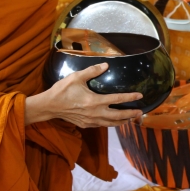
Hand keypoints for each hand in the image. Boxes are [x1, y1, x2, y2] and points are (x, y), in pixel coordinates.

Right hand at [25, 63, 142, 126]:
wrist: (50, 106)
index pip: (117, 100)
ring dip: (122, 121)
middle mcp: (95, 113)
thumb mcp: (76, 77)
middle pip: (117, 116)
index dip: (130, 97)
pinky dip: (110, 124)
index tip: (140, 96)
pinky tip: (114, 122)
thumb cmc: (62, 90)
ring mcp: (90, 121)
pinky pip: (102, 125)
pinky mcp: (86, 125)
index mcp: (94, 101)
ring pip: (110, 123)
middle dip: (130, 114)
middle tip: (140, 112)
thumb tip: (106, 65)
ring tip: (131, 119)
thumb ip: (92, 71)